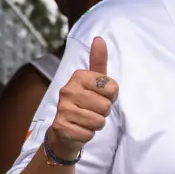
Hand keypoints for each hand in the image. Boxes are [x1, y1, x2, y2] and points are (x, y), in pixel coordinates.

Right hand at [50, 37, 115, 162]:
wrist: (65, 130)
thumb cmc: (85, 103)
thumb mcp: (94, 81)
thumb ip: (98, 62)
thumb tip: (99, 38)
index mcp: (78, 76)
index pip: (112, 88)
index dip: (111, 96)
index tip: (100, 96)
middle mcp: (67, 90)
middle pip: (106, 106)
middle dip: (104, 111)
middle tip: (92, 110)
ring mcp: (63, 108)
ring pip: (99, 121)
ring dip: (97, 124)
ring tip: (86, 119)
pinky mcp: (61, 126)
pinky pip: (89, 133)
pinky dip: (88, 134)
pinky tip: (79, 129)